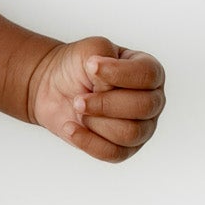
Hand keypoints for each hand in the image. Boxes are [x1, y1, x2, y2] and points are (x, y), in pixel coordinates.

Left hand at [27, 38, 165, 162]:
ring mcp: (141, 128)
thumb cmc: (78, 67)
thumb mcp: (90, 51)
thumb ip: (105, 60)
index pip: (148, 75)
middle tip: (79, 99)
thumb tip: (109, 87)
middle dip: (105, 103)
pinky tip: (70, 127)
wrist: (53, 87)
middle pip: (143, 107)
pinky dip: (87, 141)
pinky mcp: (124, 149)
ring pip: (130, 133)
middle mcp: (152, 101)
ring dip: (96, 121)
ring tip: (77, 108)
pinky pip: (113, 153)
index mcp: (150, 73)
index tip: (90, 66)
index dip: (119, 73)